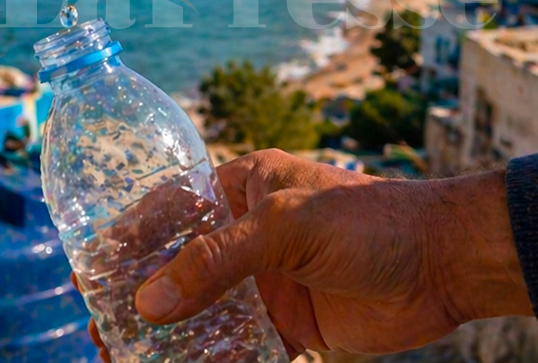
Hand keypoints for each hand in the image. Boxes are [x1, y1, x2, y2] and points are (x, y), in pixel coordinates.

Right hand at [79, 149, 532, 359]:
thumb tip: (148, 303)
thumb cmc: (372, 221)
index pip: (170, 213)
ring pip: (201, 317)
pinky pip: (236, 352)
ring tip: (124, 362)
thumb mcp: (288, 227)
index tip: (92, 276)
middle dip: (139, 303)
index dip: (130, 243)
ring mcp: (266, 287)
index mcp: (243, 191)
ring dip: (167, 341)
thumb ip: (218, 261)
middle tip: (103, 334)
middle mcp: (249, 239)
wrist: (445, 264)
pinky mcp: (289, 331)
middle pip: (178, 272)